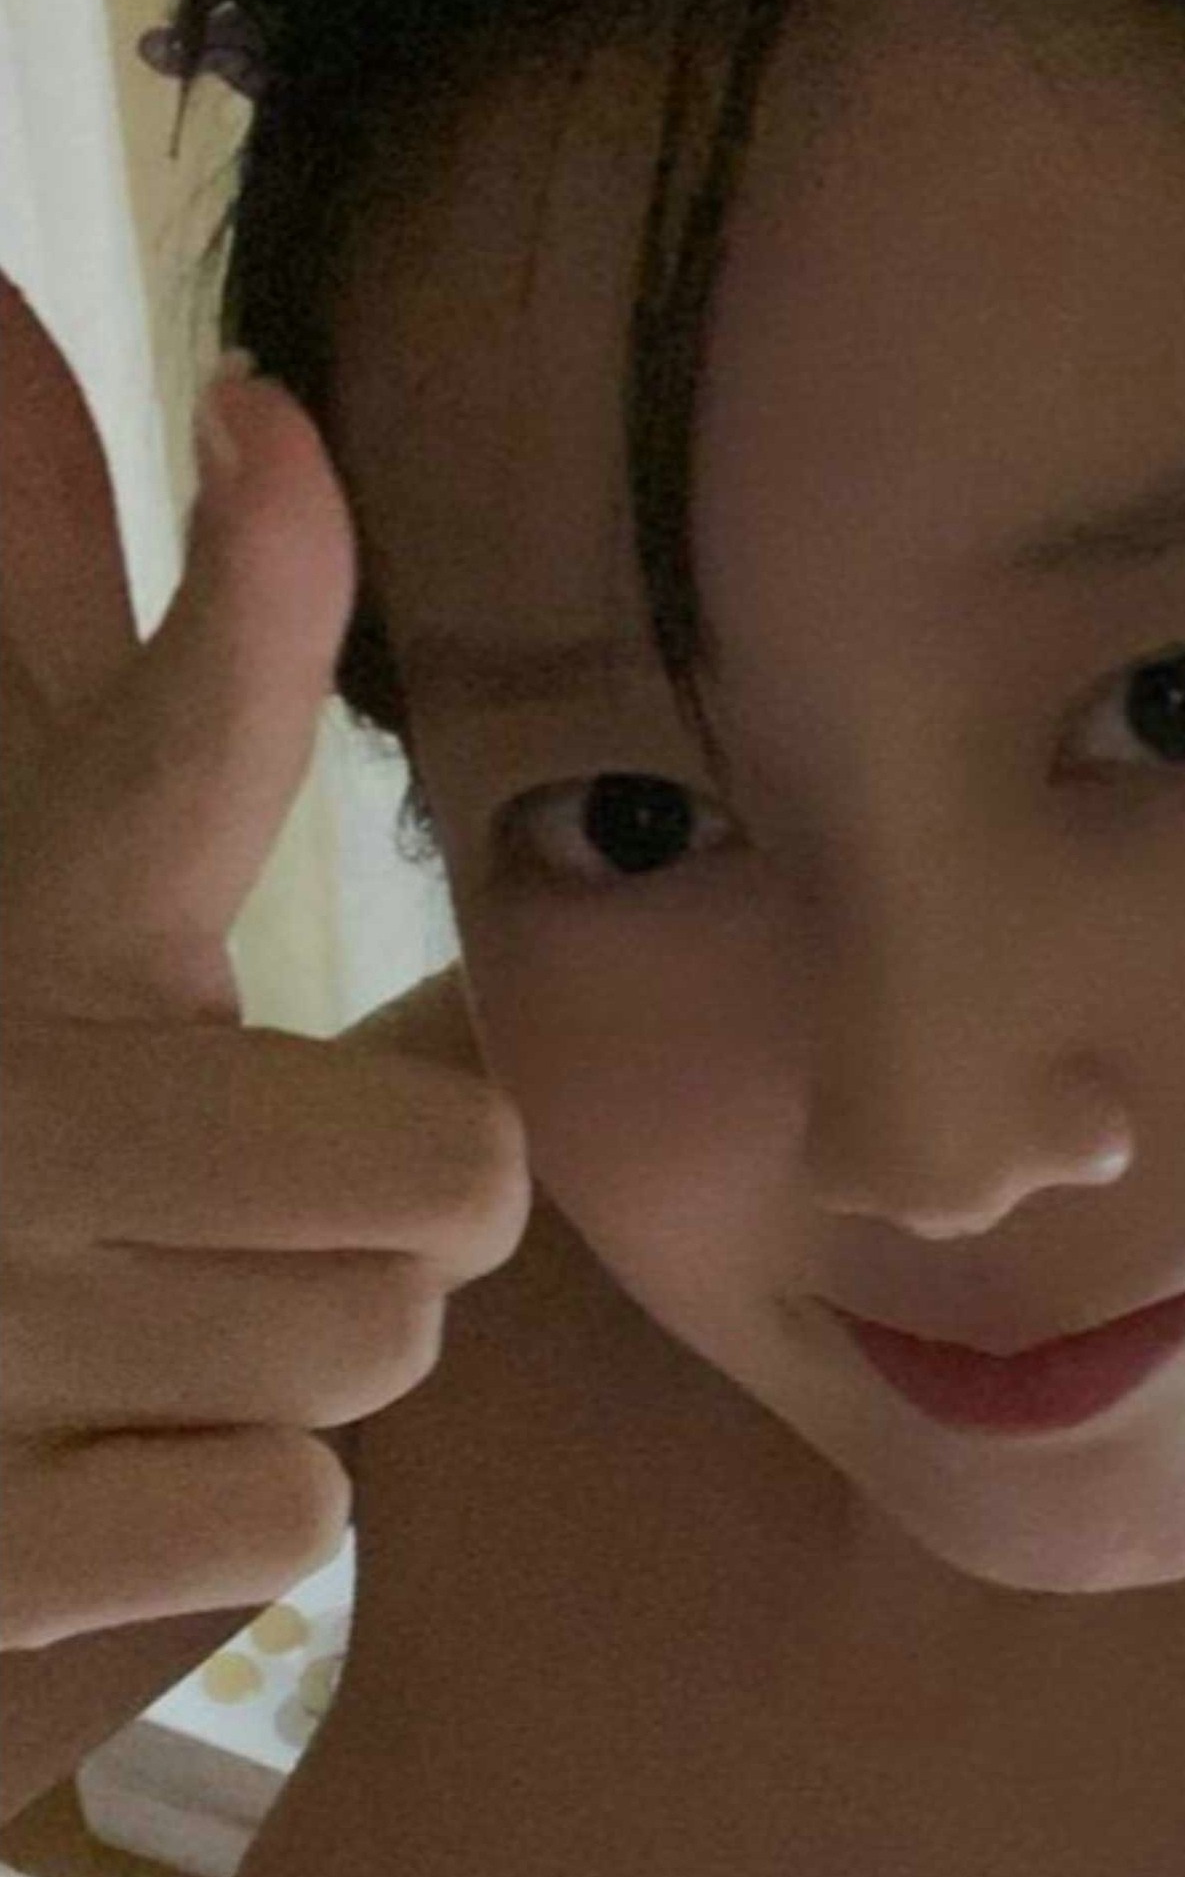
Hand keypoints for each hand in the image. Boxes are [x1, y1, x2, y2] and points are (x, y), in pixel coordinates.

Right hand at [0, 272, 530, 1647]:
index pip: (158, 749)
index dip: (239, 583)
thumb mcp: (63, 950)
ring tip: (160, 1349)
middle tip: (268, 1228)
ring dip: (307, 1374)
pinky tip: (111, 1482)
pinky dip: (228, 1515)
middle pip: (448, 1166)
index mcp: (32, 956)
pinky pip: (286, 1511)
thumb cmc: (23, 1212)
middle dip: (399, 1223)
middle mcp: (3, 1115)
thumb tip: (41, 361)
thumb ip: (143, 739)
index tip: (266, 422)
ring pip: (377, 1349)